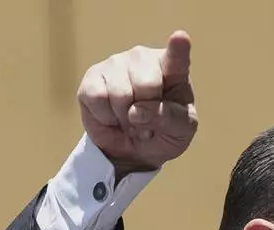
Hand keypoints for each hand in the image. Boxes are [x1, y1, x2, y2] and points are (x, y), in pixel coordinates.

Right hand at [77, 31, 198, 175]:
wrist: (134, 148)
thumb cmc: (164, 131)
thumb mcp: (180, 130)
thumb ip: (169, 119)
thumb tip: (137, 112)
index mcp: (173, 68)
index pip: (176, 58)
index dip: (178, 48)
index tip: (180, 38)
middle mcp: (143, 58)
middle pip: (147, 84)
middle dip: (147, 113)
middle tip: (148, 122)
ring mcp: (116, 63)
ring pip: (121, 94)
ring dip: (126, 119)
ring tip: (131, 120)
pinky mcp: (92, 76)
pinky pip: (98, 98)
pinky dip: (106, 117)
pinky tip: (112, 116)